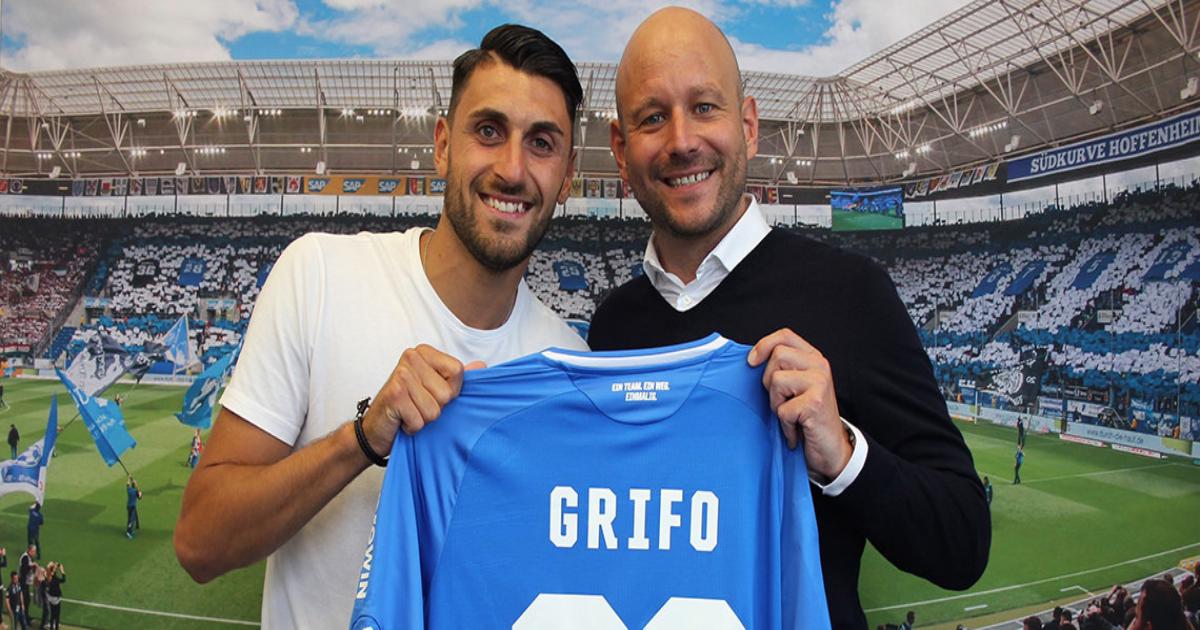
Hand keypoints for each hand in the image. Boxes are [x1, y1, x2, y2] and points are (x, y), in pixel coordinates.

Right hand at [361, 344, 484, 454]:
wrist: (377, 428)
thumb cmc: (407, 406)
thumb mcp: (435, 389)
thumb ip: (456, 378)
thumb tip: (481, 366)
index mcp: (424, 352)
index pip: (458, 371)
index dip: (451, 390)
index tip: (432, 393)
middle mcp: (411, 357)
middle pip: (447, 393)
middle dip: (436, 407)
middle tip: (417, 404)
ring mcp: (401, 374)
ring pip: (435, 409)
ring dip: (423, 418)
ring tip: (410, 411)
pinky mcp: (394, 394)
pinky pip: (420, 420)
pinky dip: (413, 426)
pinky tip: (402, 419)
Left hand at [748, 328, 851, 480]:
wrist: (831, 449)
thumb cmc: (807, 419)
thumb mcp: (795, 388)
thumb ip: (782, 370)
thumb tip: (751, 361)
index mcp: (813, 358)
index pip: (785, 336)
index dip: (764, 344)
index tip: (752, 362)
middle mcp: (820, 366)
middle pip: (776, 356)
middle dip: (769, 383)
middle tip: (783, 402)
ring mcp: (819, 382)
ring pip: (776, 380)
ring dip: (777, 404)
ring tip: (791, 416)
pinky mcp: (815, 402)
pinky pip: (782, 409)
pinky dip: (785, 425)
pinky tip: (797, 430)